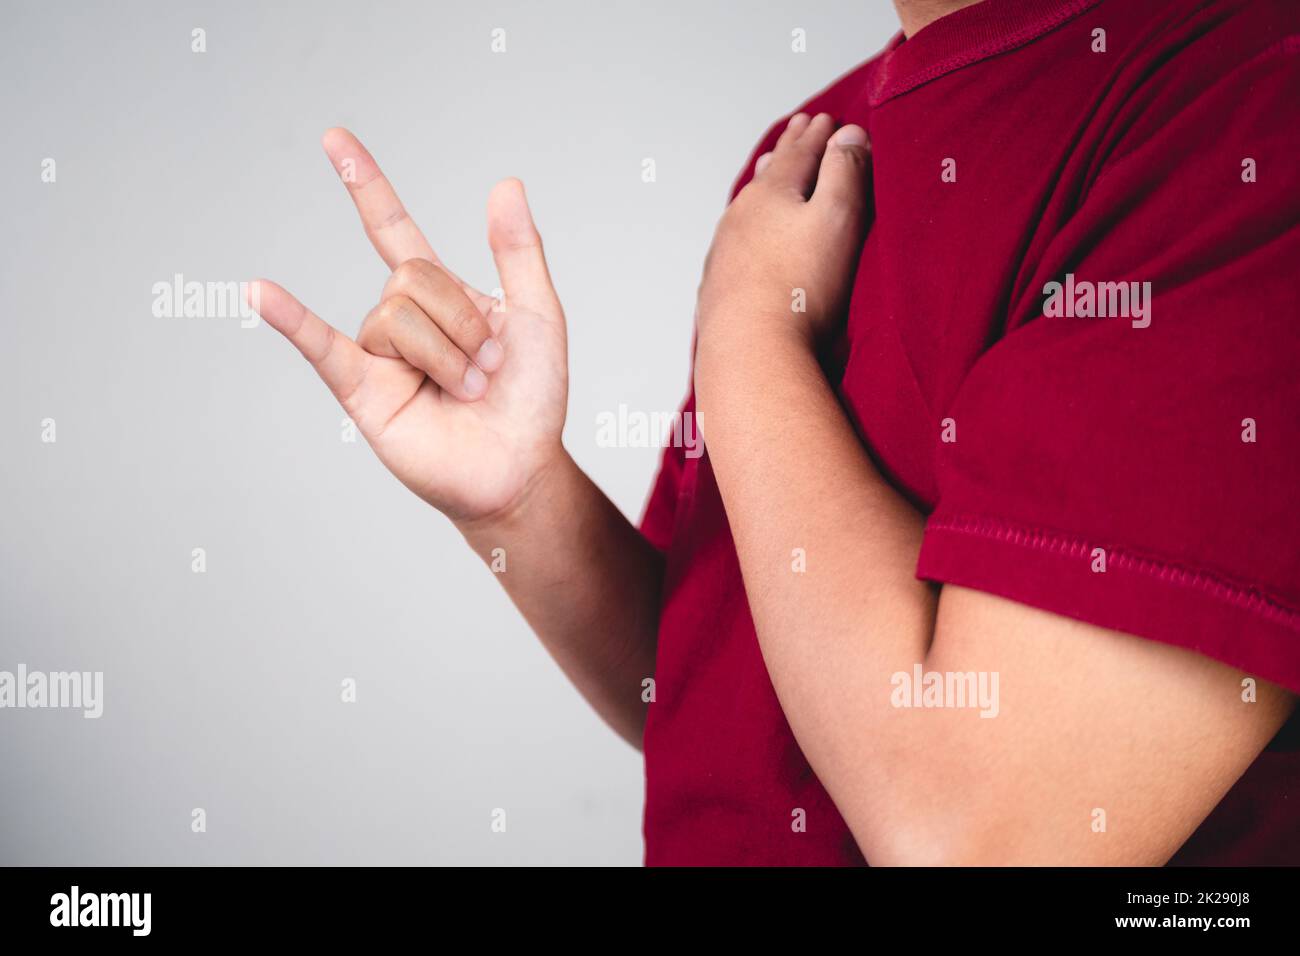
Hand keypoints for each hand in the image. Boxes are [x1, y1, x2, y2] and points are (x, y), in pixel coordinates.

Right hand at [250, 129, 567, 525]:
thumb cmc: (531, 399)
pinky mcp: (362, 393)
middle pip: (411, 278)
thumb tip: (504, 183)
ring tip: (468, 389)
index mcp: (442, 296)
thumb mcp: (540, 316)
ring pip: (394, 315)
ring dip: (446, 353)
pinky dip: (291, 320)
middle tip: (488, 365)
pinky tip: (259, 291)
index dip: (366, 185)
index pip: (393, 229)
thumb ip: (518, 251)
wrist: (521, 468)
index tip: (335, 140)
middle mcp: (403, 320)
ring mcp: (378, 356)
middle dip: (462, 320)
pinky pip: (321, 347)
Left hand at [694, 113, 870, 358]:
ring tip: (766, 171)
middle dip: (788, 150)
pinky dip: (747, 227)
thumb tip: (848, 134)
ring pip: (747, 206)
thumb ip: (845, 172)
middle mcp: (740, 216)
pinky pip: (734, 242)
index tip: (827, 119)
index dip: (818, 135)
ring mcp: (725, 252)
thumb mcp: (838, 219)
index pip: (800, 152)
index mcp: (772, 194)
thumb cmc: (800, 289)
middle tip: (797, 130)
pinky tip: (745, 238)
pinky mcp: (719, 287)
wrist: (750, 351)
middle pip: (769, 174)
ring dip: (763, 185)